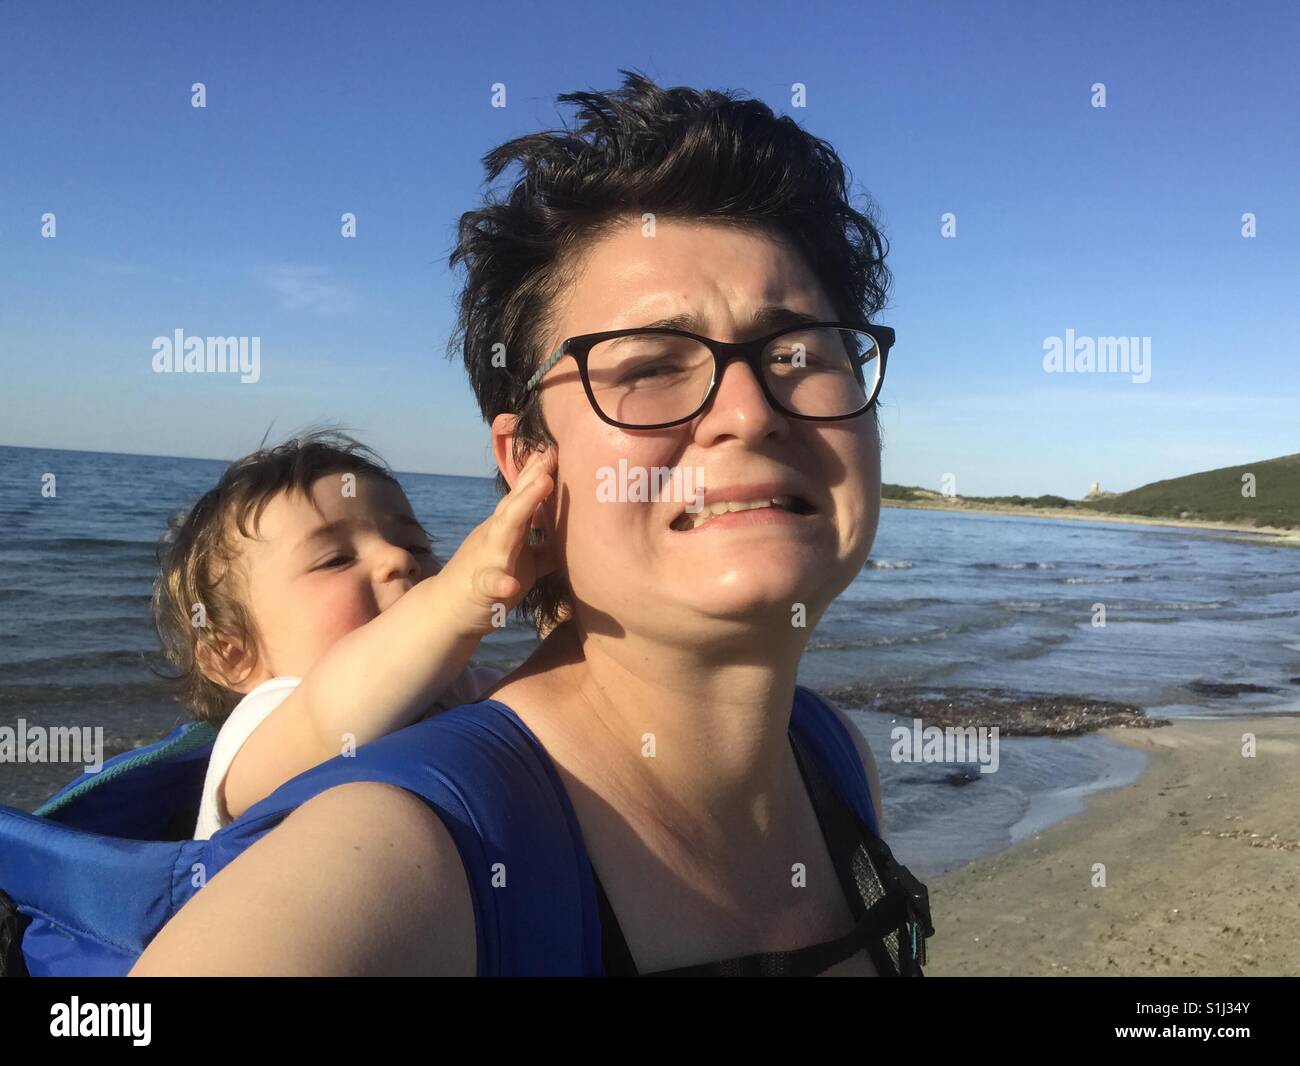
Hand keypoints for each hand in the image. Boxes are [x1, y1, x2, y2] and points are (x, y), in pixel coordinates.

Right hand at [432, 449, 556, 635]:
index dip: (537, 474)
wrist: (445, 611)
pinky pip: (491, 585)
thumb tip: (574, 539)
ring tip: (543, 485)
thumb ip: (544, 550)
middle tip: (550, 453)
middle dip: (533, 479)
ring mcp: (487, 559)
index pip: (522, 497)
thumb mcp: (522, 563)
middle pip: (514, 503)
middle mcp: (495, 536)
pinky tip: (508, 585)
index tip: (554, 450)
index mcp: (506, 529)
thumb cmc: (487, 581)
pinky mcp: (481, 589)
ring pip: (503, 531)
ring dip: (523, 507)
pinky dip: (500, 584)